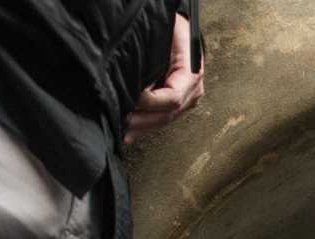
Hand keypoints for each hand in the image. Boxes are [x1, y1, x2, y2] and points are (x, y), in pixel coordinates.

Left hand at [124, 13, 204, 144]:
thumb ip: (153, 62)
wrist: (180, 29)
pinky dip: (145, 124)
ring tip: (123, 132)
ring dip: (142, 127)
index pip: (172, 99)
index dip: (149, 102)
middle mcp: (193, 91)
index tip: (130, 98)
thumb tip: (140, 87)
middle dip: (143, 121)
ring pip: (164, 120)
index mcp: (192, 75)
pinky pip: (162, 116)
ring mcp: (187, 99)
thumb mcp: (163, 40)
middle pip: (167, 115)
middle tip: (121, 123)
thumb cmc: (172, 29)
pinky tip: (130, 132)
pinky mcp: (177, 102)